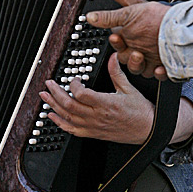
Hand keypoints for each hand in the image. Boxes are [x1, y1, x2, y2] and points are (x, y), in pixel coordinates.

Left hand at [39, 53, 154, 143]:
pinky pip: (72, 130)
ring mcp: (94, 126)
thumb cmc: (140, 112)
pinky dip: (60, 123)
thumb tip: (112, 57)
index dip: (73, 85)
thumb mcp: (129, 89)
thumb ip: (116, 73)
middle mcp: (97, 116)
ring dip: (53, 106)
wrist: (147, 130)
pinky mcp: (93, 133)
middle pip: (70, 105)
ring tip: (44, 97)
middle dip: (56, 93)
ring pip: (68, 117)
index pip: (81, 94)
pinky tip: (52, 116)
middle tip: (49, 84)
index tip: (74, 79)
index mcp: (106, 104)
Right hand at [86, 0, 169, 77]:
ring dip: (139, 65)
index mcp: (130, 38)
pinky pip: (161, 76)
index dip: (116, 42)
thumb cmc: (157, 17)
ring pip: (140, 70)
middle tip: (132, 49)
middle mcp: (140, 50)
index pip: (118, 45)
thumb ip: (112, 9)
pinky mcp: (165, 67)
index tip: (116, 36)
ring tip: (142, 55)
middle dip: (128, 56)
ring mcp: (152, 59)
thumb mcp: (133, 8)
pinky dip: (160, 73)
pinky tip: (160, 67)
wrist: (183, 23)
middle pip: (126, 60)